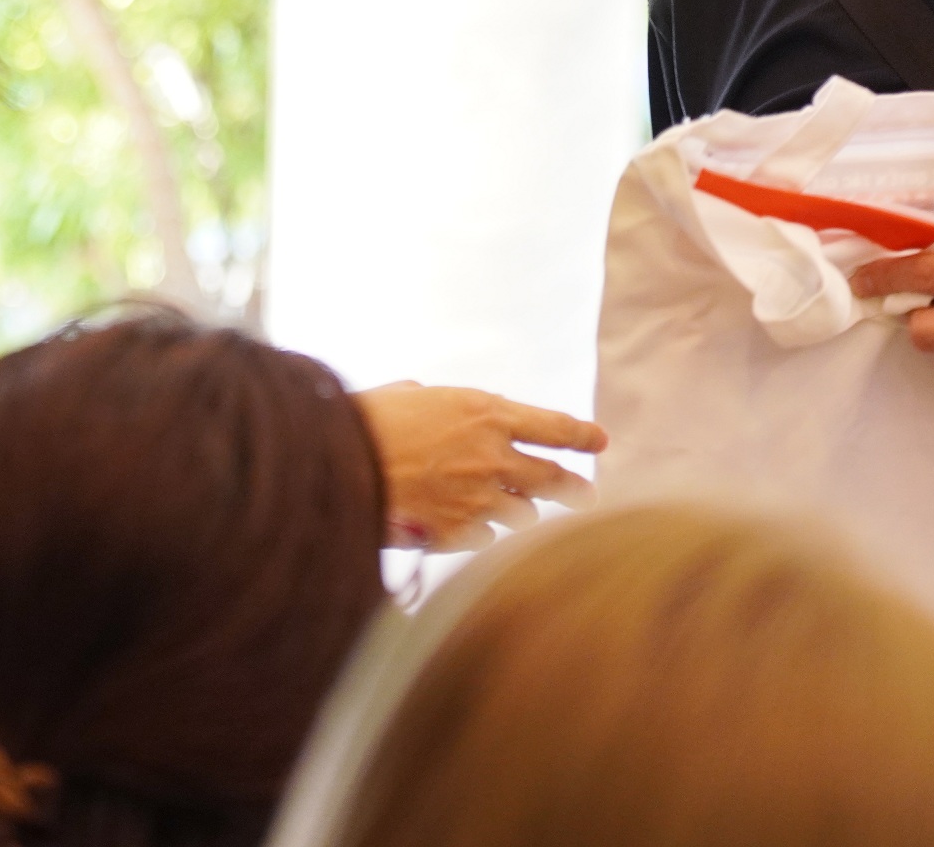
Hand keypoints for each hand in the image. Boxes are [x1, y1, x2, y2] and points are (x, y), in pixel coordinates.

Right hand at [351, 383, 606, 551]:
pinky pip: (485, 539)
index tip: (599, 441)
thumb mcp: (410, 395)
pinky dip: (482, 535)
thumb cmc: (365, 421)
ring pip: (522, 514)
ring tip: (522, 515)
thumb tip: (431, 400)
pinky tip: (473, 532)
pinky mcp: (456, 532)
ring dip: (521, 513)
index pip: (555, 426)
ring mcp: (477, 499)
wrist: (334, 465)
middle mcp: (492, 456)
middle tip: (586, 495)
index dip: (581, 435)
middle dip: (573, 488)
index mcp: (487, 414)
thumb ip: (436, 402)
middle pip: (552, 478)